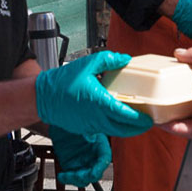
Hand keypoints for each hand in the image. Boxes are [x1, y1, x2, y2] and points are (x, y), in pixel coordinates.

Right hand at [35, 50, 152, 136]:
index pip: (124, 115)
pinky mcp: (85, 128)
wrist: (41, 98)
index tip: (149, 118)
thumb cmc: (62, 82)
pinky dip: (116, 127)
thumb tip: (125, 59)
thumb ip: (108, 60)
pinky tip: (120, 119)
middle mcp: (96, 118)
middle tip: (149, 122)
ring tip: (138, 122)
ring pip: (115, 131)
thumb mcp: (87, 64)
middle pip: (123, 128)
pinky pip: (105, 130)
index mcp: (98, 102)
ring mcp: (90, 125)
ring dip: (128, 129)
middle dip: (138, 128)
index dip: (139, 119)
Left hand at [49, 125, 110, 186]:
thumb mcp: (83, 125)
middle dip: (86, 176)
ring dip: (75, 180)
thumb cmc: (74, 119)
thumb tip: (92, 136)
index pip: (104, 159)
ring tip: (66, 175)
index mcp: (100, 145)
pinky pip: (71, 178)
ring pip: (84, 179)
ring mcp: (81, 162)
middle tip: (76, 174)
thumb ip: (89, 132)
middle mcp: (92, 155)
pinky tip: (62, 175)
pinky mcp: (71, 166)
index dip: (100, 167)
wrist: (60, 121)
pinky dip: (67, 179)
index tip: (92, 172)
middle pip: (95, 173)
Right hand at [162, 46, 191, 137]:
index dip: (184, 97)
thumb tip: (180, 53)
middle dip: (175, 112)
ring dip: (172, 122)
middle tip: (161, 108)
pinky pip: (189, 131)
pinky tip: (166, 124)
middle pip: (191, 114)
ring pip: (187, 125)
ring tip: (158, 117)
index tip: (171, 93)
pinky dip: (177, 129)